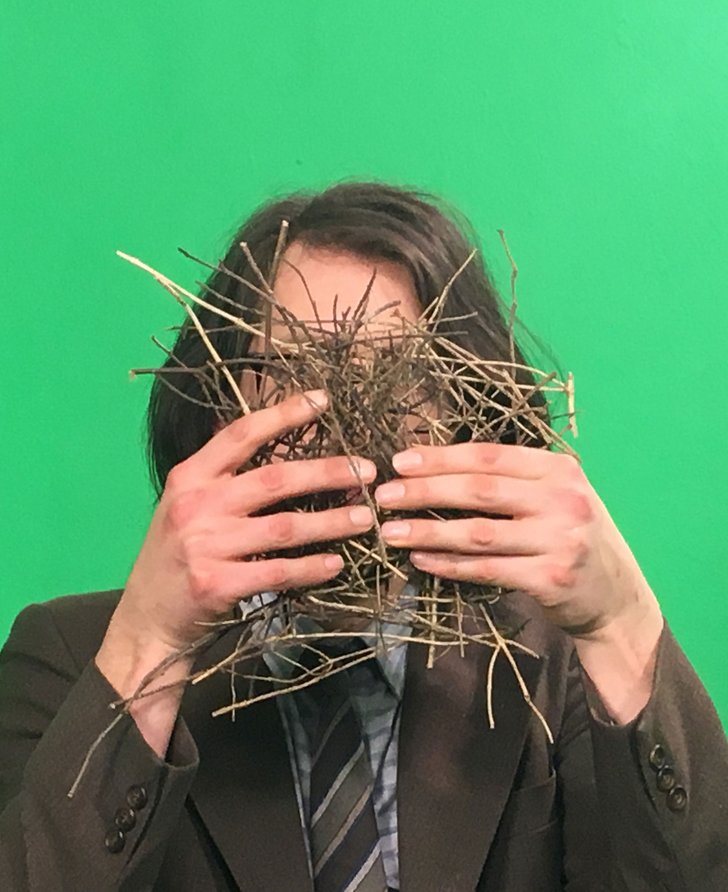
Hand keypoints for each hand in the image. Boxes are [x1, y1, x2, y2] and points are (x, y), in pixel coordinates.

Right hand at [113, 390, 376, 650]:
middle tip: (366, 470)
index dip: (283, 414)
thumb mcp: (187, 505)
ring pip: (285, 527)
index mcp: (189, 477)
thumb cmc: (175, 556)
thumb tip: (286, 449)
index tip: (321, 400)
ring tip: (364, 518)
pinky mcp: (216, 584)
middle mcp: (196, 505)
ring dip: (331, 522)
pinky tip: (336, 563)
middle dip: (327, 472)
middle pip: (274, 479)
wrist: (145, 620)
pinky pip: (277, 572)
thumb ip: (226, 478)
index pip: (241, 434)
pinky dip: (311, 568)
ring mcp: (205, 545)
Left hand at [375, 442, 659, 639]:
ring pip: (478, 533)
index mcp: (559, 469)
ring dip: (428, 530)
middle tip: (384, 495)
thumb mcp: (556, 496)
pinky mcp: (550, 579)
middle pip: (479, 490)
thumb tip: (437, 469)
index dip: (442, 457)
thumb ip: (513, 481)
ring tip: (390, 531)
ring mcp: (559, 540)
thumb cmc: (573, 537)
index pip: (490, 456)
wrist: (617, 597)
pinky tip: (421, 560)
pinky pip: (487, 570)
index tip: (401, 461)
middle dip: (425, 490)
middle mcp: (562, 500)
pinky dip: (449, 565)